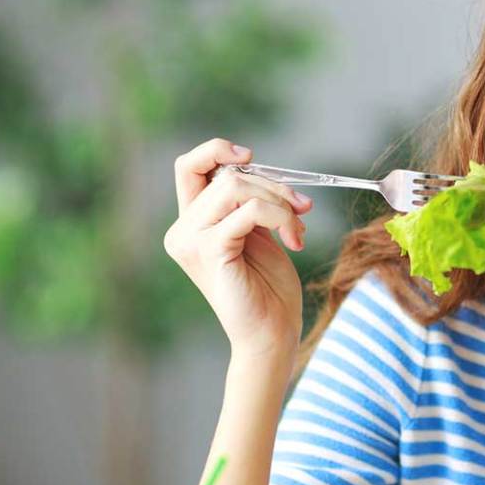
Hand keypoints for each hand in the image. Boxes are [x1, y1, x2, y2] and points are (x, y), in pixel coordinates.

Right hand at [165, 138, 314, 355]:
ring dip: (280, 202)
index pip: (189, 166)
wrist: (272, 334)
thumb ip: (249, 203)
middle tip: (302, 206)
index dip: (217, 150)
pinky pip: (250, 210)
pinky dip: (280, 216)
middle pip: (222, 173)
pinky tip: (296, 240)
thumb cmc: (268, 289)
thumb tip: (264, 170)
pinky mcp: (211, 252)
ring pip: (236, 186)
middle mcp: (182, 231)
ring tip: (299, 229)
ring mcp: (192, 242)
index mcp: (190, 224)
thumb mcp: (258, 234)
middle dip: (271, 183)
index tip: (252, 156)